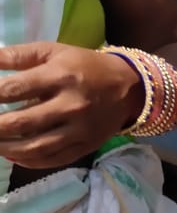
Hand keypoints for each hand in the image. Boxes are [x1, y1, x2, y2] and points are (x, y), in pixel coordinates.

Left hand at [0, 42, 143, 167]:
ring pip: (36, 147)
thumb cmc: (85, 66)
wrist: (129, 87)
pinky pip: (54, 159)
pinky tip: (13, 156)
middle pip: (22, 122)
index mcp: (60, 76)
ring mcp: (79, 130)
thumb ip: (19, 55)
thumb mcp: (54, 51)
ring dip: (7, 148)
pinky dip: (29, 161)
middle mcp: (70, 105)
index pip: (14, 89)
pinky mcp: (86, 146)